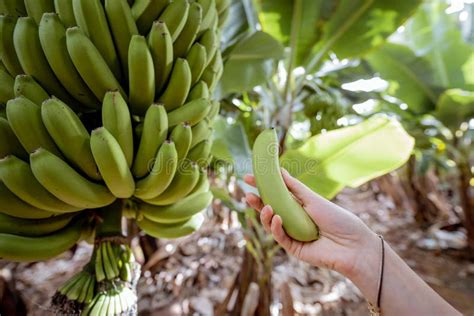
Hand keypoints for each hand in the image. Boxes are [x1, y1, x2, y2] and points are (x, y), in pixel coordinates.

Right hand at [244, 169, 378, 277]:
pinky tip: (276, 218)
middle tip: (247, 194)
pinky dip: (275, 227)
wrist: (352, 244)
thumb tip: (279, 170)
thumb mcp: (313, 199)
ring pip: (271, 224)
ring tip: (265, 207)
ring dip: (265, 215)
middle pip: (270, 209)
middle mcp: (293, 219)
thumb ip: (294, 187)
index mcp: (298, 205)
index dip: (262, 187)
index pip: (276, 195)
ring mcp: (292, 234)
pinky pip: (279, 237)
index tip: (248, 177)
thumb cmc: (337, 219)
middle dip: (257, 202)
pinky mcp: (293, 248)